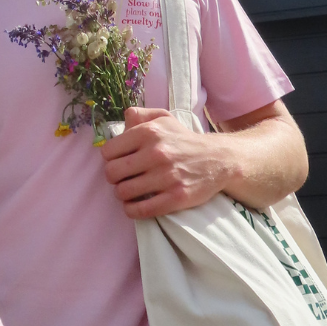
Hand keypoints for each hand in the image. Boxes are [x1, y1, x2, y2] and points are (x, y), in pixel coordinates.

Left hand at [100, 106, 228, 219]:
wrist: (219, 159)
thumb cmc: (184, 139)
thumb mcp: (163, 118)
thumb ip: (139, 115)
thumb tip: (122, 119)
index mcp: (149, 132)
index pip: (108, 152)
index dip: (110, 158)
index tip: (118, 161)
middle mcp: (156, 153)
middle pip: (112, 173)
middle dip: (113, 178)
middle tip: (122, 178)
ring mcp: (166, 177)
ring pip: (123, 192)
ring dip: (122, 194)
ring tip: (129, 191)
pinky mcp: (176, 197)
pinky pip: (142, 210)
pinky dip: (132, 210)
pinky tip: (134, 206)